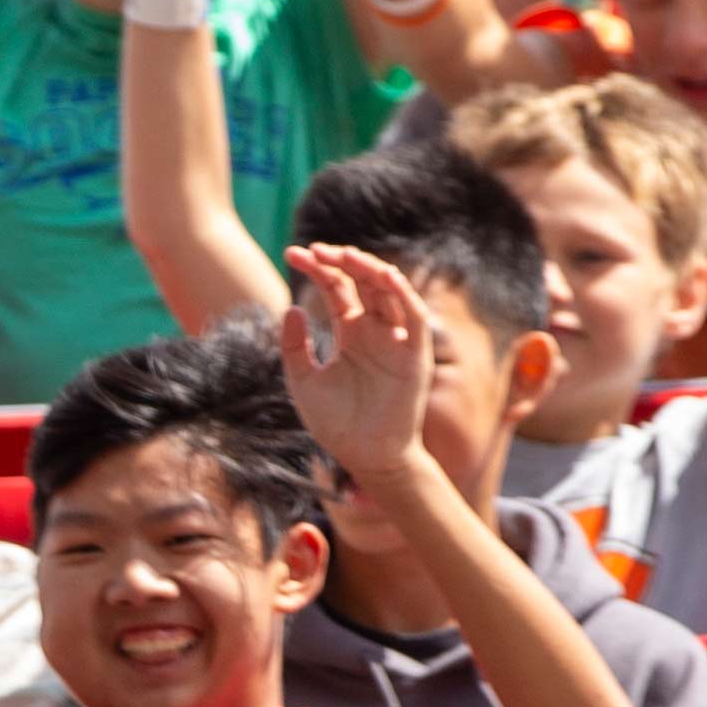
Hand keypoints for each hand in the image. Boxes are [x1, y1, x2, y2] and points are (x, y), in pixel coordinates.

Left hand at [278, 243, 439, 491]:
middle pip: (361, 281)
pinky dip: (403, 295)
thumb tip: (290, 308)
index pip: (335, 287)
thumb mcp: (304, 382)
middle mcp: (374, 329)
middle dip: (341, 261)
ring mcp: (396, 339)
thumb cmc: (335, 423)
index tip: (292, 254)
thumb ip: (294, 347)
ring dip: (370, 270)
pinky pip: (414, 317)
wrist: (366, 457)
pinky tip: (384, 278)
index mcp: (349, 332)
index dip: (317, 268)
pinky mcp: (416, 355)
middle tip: (317, 250)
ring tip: (346, 256)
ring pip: (388, 292)